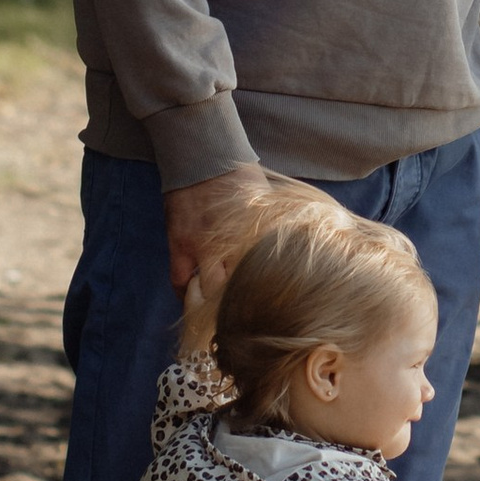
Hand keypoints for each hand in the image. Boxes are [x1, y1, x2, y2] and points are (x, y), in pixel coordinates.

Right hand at [165, 166, 275, 336]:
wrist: (204, 155)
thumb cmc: (242, 178)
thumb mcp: (266, 205)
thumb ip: (273, 232)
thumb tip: (301, 250)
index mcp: (253, 235)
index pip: (262, 278)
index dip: (267, 300)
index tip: (274, 314)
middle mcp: (227, 245)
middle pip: (234, 292)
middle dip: (240, 311)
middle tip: (248, 324)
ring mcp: (199, 246)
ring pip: (205, 293)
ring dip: (213, 308)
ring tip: (221, 320)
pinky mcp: (178, 243)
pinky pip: (179, 282)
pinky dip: (187, 296)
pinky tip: (195, 303)